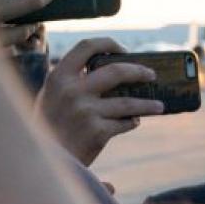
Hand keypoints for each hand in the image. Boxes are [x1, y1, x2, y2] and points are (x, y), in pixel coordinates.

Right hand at [37, 37, 162, 165]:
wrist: (45, 159)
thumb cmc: (51, 124)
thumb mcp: (53, 95)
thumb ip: (74, 81)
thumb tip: (114, 69)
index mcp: (59, 77)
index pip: (87, 47)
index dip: (109, 44)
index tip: (124, 50)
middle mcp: (72, 91)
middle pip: (117, 71)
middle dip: (139, 71)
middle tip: (152, 75)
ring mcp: (86, 111)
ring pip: (129, 103)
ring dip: (148, 104)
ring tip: (159, 106)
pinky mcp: (98, 132)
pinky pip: (125, 123)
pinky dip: (132, 122)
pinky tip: (133, 122)